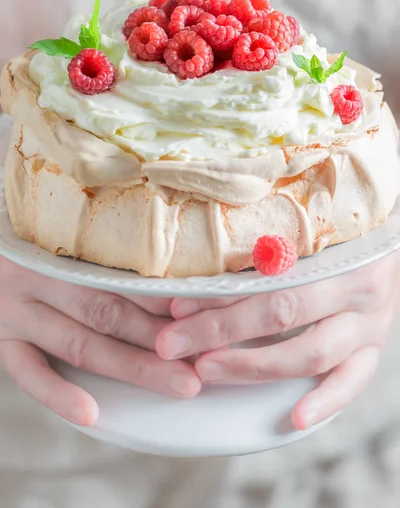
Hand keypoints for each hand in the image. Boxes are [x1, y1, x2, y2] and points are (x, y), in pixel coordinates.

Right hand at [0, 258, 200, 426]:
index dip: (167, 296)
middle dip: (161, 337)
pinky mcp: (1, 338)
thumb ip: (109, 248)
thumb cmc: (39, 239)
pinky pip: (27, 371)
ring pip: (81, 344)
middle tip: (206, 355)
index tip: (208, 310)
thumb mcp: (71, 232)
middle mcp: (41, 277)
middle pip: (109, 311)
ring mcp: (17, 310)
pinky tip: (90, 414)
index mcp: (63, 247)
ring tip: (179, 384)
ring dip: (133, 367)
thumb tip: (174, 267)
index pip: (124, 273)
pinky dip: (57, 393)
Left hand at [156, 254, 398, 429]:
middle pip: (281, 313)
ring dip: (255, 366)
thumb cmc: (335, 235)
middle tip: (173, 343)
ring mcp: (368, 322)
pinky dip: (325, 402)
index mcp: (333, 249)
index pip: (268, 276)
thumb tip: (197, 264)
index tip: (176, 306)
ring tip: (207, 371)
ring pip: (312, 353)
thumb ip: (264, 245)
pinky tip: (295, 418)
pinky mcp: (374, 348)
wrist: (383, 244)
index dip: (220, 294)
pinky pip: (353, 381)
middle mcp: (354, 286)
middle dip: (220, 330)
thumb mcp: (304, 227)